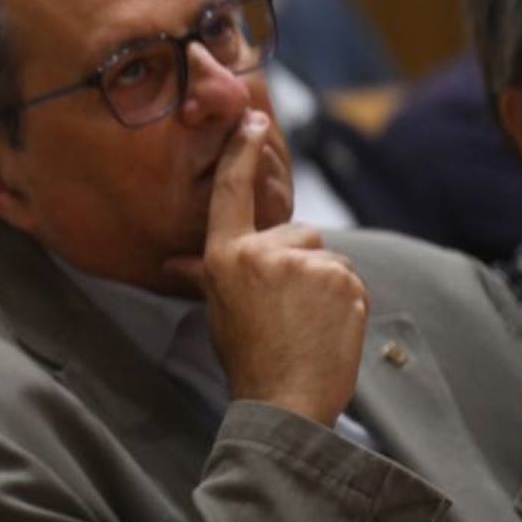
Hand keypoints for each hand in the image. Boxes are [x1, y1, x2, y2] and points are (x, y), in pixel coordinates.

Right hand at [164, 111, 366, 423]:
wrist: (284, 399)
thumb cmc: (246, 357)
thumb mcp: (218, 310)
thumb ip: (204, 275)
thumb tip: (173, 263)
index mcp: (226, 256)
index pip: (232, 193)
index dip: (242, 153)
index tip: (254, 121)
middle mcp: (264, 252)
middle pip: (295, 232)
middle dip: (297, 260)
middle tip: (285, 306)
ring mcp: (306, 264)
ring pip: (324, 256)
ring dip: (322, 282)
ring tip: (306, 320)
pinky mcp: (342, 280)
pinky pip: (349, 276)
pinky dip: (344, 297)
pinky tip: (328, 325)